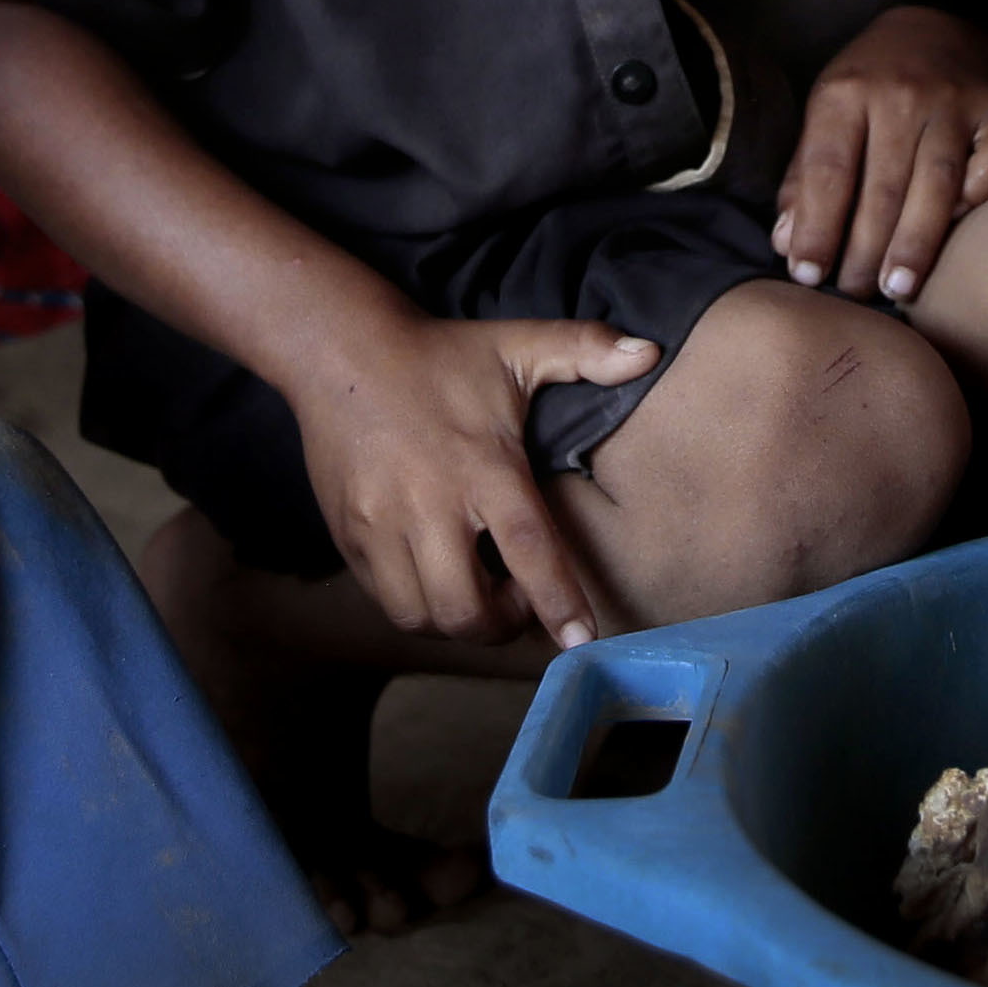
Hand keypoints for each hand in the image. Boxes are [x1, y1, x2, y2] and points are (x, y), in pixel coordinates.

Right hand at [287, 309, 656, 648]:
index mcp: (483, 466)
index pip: (529, 550)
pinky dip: (415, 605)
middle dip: (502, 625)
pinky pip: (384, 599)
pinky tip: (435, 576)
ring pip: (421, 616)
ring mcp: (380, 524)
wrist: (339, 352)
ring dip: (456, 622)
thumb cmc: (440, 355)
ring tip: (475, 591)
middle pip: (466, 609)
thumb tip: (648, 353)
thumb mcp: (517, 345)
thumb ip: (585, 348)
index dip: (557, 602)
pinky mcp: (347, 536)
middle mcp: (430, 503)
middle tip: (518, 601)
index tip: (580, 641)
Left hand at [776, 3, 987, 302]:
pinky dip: (980, 195)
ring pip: (937, 184)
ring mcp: (956, 100)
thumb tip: (786, 244)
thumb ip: (805, 178)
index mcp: (846, 92)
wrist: (941, 28)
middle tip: (856, 292)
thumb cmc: (872, 84)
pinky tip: (959, 226)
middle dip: (866, 250)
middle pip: (883, 187)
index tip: (807, 275)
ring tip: (898, 288)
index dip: (817, 228)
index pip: (828, 171)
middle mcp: (901, 93)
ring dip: (916, 243)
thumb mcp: (827, 113)